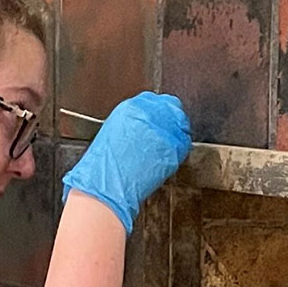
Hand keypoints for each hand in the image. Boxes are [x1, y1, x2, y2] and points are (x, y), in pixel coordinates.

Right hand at [61, 92, 192, 233]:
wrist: (106, 186)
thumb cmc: (104, 168)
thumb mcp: (112, 134)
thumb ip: (132, 124)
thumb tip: (145, 126)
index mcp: (129, 108)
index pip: (154, 100)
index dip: (160, 111)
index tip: (161, 118)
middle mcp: (147, 114)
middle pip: (172, 107)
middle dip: (172, 119)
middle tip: (169, 132)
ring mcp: (162, 130)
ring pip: (181, 124)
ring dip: (177, 133)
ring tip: (168, 146)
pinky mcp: (172, 147)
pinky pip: (184, 143)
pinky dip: (180, 149)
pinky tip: (170, 157)